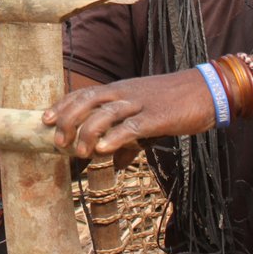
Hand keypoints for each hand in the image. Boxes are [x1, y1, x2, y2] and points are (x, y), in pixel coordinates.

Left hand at [42, 69, 214, 157]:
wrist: (206, 90)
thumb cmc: (175, 103)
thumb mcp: (146, 116)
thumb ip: (127, 138)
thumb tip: (112, 163)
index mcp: (121, 89)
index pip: (85, 93)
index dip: (64, 105)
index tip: (45, 119)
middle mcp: (126, 93)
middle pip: (88, 99)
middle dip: (69, 119)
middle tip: (57, 141)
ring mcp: (140, 103)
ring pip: (106, 113)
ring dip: (88, 132)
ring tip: (80, 152)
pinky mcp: (157, 117)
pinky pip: (132, 126)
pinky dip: (115, 137)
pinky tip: (104, 150)